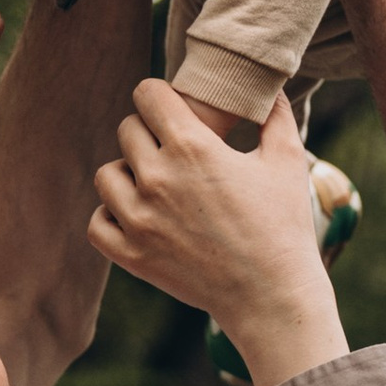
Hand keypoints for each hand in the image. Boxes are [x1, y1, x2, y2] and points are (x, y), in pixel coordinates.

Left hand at [89, 83, 348, 385]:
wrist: (272, 295)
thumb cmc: (284, 227)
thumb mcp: (288, 161)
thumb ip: (276, 116)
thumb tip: (272, 89)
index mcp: (192, 146)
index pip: (147, 94)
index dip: (161, 97)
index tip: (173, 110)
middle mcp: (157, 178)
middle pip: (127, 130)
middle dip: (149, 134)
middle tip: (173, 151)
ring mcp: (139, 219)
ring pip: (107, 174)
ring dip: (127, 174)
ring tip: (154, 185)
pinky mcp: (132, 255)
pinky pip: (97, 222)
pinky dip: (112, 217)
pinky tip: (138, 217)